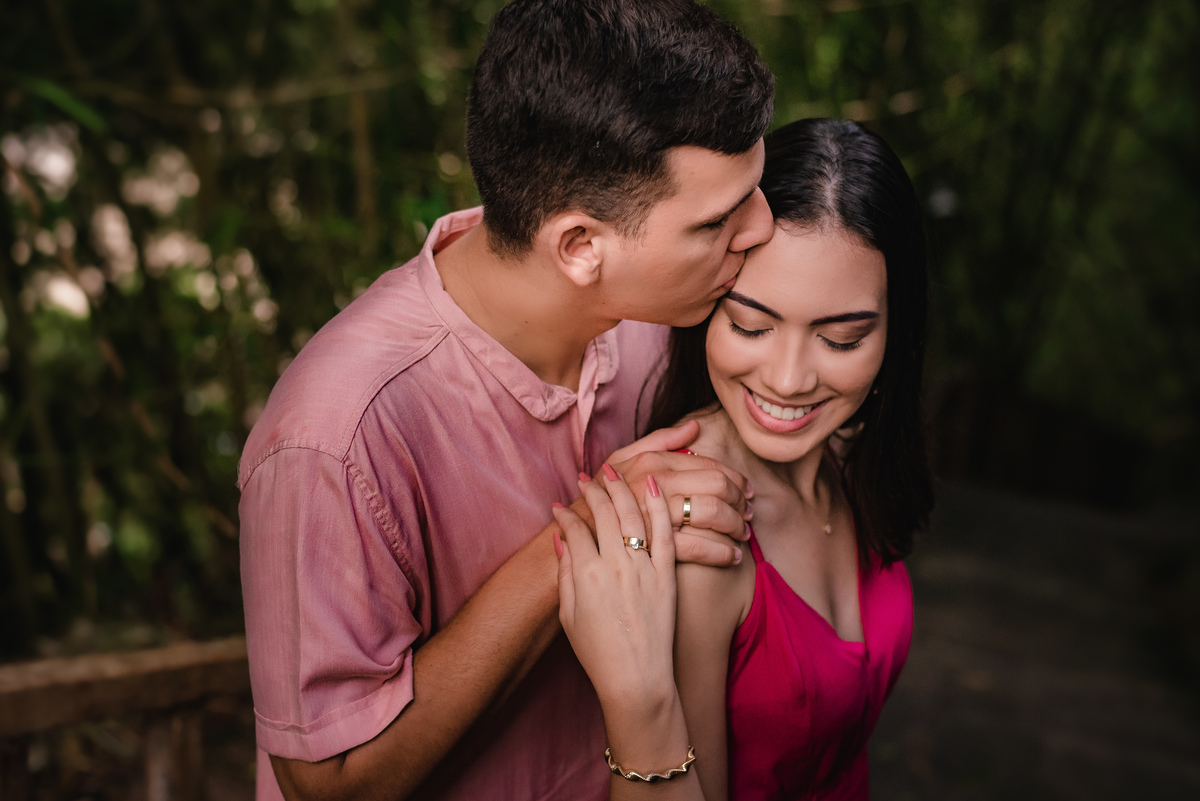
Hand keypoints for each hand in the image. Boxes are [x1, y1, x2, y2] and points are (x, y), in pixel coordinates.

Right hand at [553, 466, 676, 713]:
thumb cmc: (598, 652)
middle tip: (588, 478)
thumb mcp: (568, 613)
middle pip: (603, 512)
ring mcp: (644, 569)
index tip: (562, 506)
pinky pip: (665, 532)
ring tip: (614, 472)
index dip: (565, 513)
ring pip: (633, 514)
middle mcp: (615, 566)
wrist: (637, 679)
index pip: (574, 528)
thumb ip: (564, 572)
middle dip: (593, 489)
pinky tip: (654, 484)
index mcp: (586, 574)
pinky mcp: (667, 576)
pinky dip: (659, 505)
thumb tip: (561, 538)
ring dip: (622, 487)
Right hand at [606, 420, 751, 566]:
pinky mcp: (654, 546)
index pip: (709, 465)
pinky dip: (722, 552)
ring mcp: (655, 514)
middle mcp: (656, 484)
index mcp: (652, 462)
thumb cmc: (597, 498)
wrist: (572, 536)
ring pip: (713, 513)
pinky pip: (699, 546)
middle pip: (718, 486)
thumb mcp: (621, 460)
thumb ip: (660, 441)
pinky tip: (732, 556)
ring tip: (743, 535)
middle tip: (749, 513)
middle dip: (741, 501)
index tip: (747, 490)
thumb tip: (695, 427)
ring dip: (735, 526)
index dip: (736, 478)